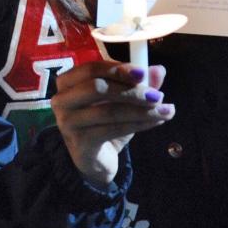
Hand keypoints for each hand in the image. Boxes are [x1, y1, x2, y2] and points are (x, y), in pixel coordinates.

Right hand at [51, 62, 173, 187]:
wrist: (95, 159)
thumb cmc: (106, 121)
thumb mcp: (124, 99)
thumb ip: (139, 83)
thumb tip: (158, 70)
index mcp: (69, 82)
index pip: (91, 68)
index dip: (118, 68)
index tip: (143, 73)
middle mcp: (62, 100)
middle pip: (97, 88)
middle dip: (131, 91)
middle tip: (157, 96)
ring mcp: (67, 123)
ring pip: (108, 111)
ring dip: (141, 110)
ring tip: (165, 110)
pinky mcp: (79, 143)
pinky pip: (112, 130)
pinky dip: (139, 124)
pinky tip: (157, 121)